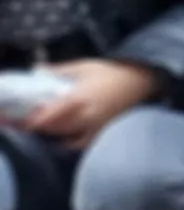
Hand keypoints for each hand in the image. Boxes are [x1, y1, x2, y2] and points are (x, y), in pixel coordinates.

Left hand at [25, 61, 160, 148]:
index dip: (31, 121)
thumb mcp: (84, 66)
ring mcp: (95, 126)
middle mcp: (86, 116)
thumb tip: (35, 70)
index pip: (50, 115)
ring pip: (65, 136)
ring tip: (38, 127)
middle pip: (54, 128)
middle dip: (36, 127)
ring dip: (49, 133)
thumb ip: (59, 70)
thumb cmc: (111, 72)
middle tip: (21, 122)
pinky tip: (59, 138)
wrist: (141, 81)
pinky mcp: (102, 131)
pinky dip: (66, 142)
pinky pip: (80, 143)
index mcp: (79, 98)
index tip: (17, 121)